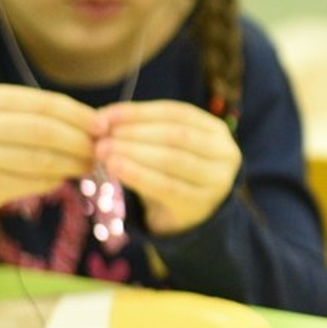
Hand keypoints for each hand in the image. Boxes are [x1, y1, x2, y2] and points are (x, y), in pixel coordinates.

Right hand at [0, 84, 99, 209]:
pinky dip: (50, 180)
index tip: (103, 126)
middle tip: (99, 151)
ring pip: (37, 159)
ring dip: (70, 164)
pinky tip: (61, 178)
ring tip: (87, 166)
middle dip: (78, 142)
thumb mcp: (9, 117)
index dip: (78, 115)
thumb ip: (43, 117)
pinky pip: (26, 182)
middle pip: (43, 131)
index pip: (43, 104)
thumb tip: (98, 125)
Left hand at [96, 100, 240, 234]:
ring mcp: (217, 179)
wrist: (191, 215)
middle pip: (176, 135)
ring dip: (134, 152)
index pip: (177, 113)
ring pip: (172, 159)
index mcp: (216, 130)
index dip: (140, 112)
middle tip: (101, 136)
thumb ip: (142, 129)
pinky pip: (166, 186)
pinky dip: (138, 175)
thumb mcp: (167, 145)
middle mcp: (224, 152)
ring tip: (103, 151)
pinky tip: (115, 168)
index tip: (106, 116)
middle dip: (135, 133)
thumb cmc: (174, 171)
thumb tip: (102, 117)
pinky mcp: (201, 203)